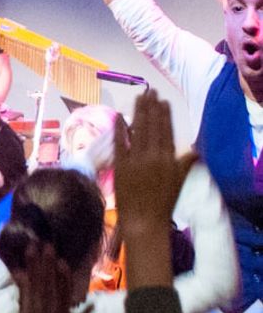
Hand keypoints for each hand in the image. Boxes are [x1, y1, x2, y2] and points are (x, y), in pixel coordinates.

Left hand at [16, 241, 91, 312]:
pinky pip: (22, 294)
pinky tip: (17, 269)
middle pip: (48, 283)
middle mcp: (49, 308)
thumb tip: (95, 302)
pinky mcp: (25, 311)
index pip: (64, 291)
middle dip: (46, 263)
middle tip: (46, 245)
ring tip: (31, 249)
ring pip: (35, 284)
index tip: (63, 262)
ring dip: (33, 266)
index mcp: (62, 311)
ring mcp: (36, 309)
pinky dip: (20, 282)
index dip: (64, 276)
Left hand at [114, 90, 195, 236]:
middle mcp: (154, 155)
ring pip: (138, 130)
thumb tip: (193, 149)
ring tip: (138, 98)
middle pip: (152, 125)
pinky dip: (120, 129)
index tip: (163, 101)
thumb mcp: (179, 180)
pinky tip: (120, 116)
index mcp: (169, 158)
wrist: (144, 221)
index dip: (164, 114)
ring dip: (138, 112)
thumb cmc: (163, 202)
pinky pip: (120, 143)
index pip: (167, 130)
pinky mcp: (121, 166)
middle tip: (149, 92)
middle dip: (151, 107)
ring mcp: (136, 160)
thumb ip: (185, 162)